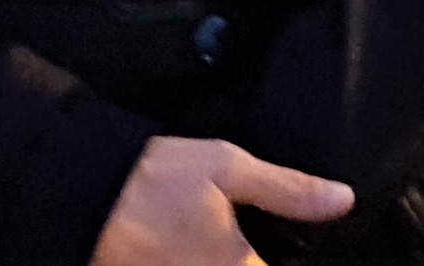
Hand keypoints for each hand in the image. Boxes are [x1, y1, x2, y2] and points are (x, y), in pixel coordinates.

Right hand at [91, 138, 352, 265]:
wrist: (80, 195)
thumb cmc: (151, 181)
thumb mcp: (223, 167)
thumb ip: (287, 189)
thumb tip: (343, 200)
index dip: (296, 257)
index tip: (282, 243)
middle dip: (264, 252)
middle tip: (245, 234)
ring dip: (232, 255)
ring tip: (223, 237)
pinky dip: (207, 259)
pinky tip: (203, 246)